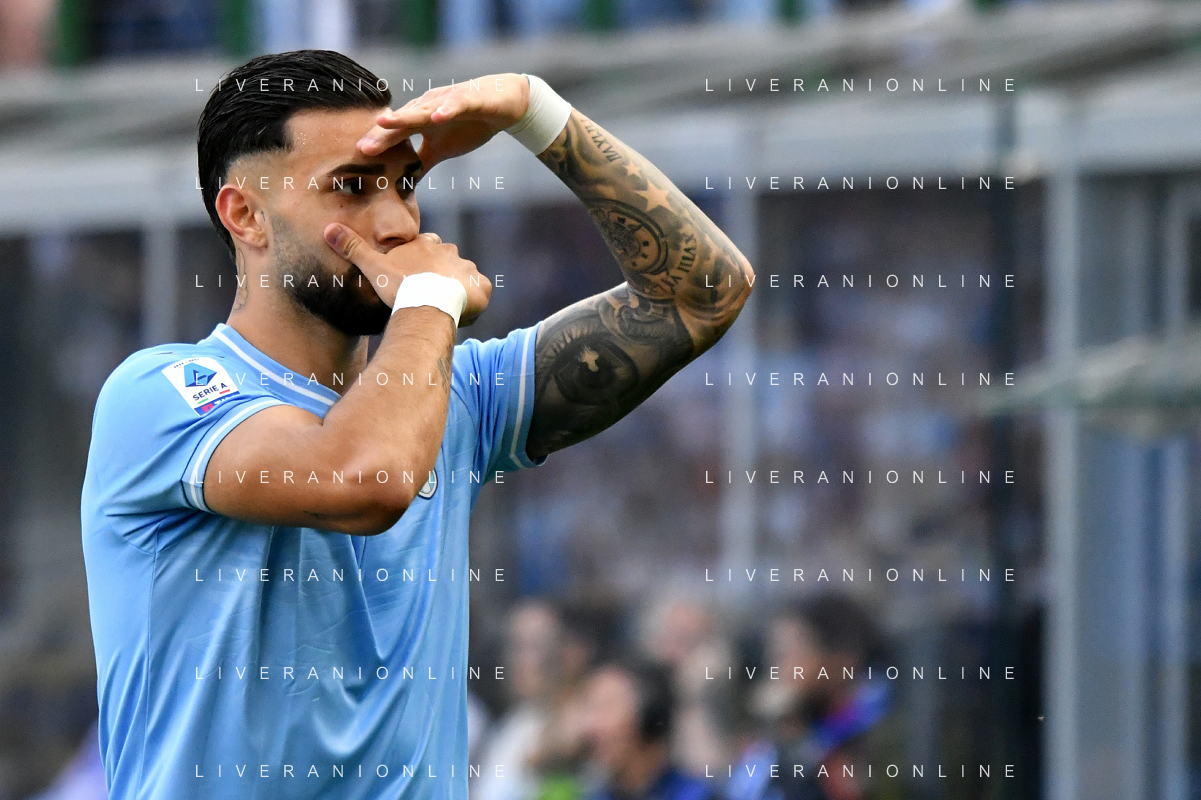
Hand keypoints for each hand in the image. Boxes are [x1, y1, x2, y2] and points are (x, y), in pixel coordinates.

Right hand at [324, 224, 491, 324]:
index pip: (427, 246)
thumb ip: (353, 248)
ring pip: (465, 276)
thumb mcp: (372, 267)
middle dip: (441, 274)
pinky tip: (463, 311)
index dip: (422, 261)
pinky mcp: (483, 287)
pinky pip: (482, 291)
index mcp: (427, 245)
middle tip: (429, 293)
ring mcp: (468, 269)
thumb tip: (328, 228)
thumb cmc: (399, 287)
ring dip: (458, 288)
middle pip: (448, 261)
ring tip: (445, 306)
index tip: (415, 275)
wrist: (427, 306)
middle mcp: (451, 252)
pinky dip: (476, 300)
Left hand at [356, 73, 529, 168]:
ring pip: (423, 110)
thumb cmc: (470, 124)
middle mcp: (428, 107)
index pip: (394, 135)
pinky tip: (437, 117)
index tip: (355, 160)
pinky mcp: (469, 99)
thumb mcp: (442, 149)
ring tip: (385, 123)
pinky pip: (456, 104)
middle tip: (361, 148)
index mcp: (419, 120)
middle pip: (401, 123)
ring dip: (404, 117)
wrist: (504, 103)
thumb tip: (404, 184)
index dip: (376, 145)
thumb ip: (422, 163)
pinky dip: (447, 109)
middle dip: (381, 134)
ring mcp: (446, 101)